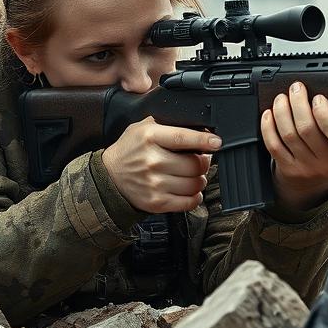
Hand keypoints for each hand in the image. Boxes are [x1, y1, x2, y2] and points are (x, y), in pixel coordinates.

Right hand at [101, 117, 219, 212]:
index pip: (183, 138)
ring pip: (195, 184)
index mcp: (150, 137)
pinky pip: (188, 202)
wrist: (110, 176)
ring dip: (200, 180)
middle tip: (200, 160)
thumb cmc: (131, 149)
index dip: (204, 140)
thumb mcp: (144, 127)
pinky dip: (195, 196)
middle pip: (195, 165)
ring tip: (192, 175)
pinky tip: (189, 189)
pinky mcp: (157, 202)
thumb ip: (169, 125)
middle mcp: (152, 161)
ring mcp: (154, 184)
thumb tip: (201, 128)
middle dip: (203, 163)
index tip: (217, 142)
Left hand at [261, 43, 327, 210]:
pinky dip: (269, 127)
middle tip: (296, 88)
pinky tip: (270, 113)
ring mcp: (308, 167)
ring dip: (282, 112)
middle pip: (308, 130)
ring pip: (289, 136)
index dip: (324, 113)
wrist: (323, 180)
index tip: (319, 97)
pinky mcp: (289, 168)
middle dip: (298, 104)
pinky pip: (274, 146)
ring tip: (282, 98)